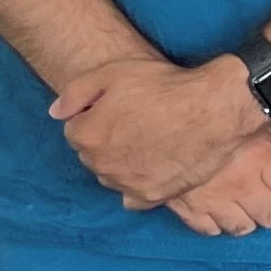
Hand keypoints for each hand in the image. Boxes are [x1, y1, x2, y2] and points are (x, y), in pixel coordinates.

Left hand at [51, 54, 268, 205]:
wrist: (214, 110)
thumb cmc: (165, 87)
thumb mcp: (114, 73)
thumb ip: (76, 92)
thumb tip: (55, 112)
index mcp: (86, 135)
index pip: (75, 130)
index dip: (96, 116)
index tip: (118, 108)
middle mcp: (100, 165)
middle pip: (92, 155)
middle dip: (105, 141)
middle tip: (134, 123)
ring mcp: (126, 183)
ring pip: (112, 176)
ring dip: (120, 163)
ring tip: (147, 142)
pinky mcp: (152, 196)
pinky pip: (133, 197)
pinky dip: (137, 185)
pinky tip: (152, 168)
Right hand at [147, 127, 270, 235]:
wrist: (157, 116)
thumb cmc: (212, 113)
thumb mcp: (254, 121)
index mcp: (262, 160)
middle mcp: (242, 185)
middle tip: (263, 193)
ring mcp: (213, 200)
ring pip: (242, 227)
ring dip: (245, 217)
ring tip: (240, 202)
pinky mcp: (186, 208)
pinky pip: (209, 230)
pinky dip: (215, 222)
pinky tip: (215, 208)